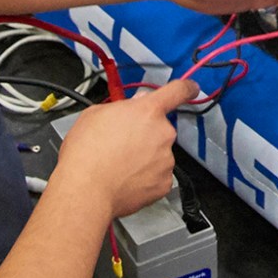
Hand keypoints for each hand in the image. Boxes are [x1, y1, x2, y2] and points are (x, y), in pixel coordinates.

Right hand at [56, 79, 196, 218]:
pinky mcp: (164, 183)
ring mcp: (166, 160)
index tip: (190, 89)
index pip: (177, 91)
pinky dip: (145, 176)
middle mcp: (163, 133)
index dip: (186, 88)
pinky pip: (157, 175)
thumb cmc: (86, 152)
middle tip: (122, 142)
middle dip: (145, 132)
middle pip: (160, 127)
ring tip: (119, 163)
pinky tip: (126, 177)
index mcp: (148, 111)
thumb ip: (121, 107)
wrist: (86, 189)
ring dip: (144, 156)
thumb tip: (129, 109)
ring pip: (159, 152)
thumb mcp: (96, 113)